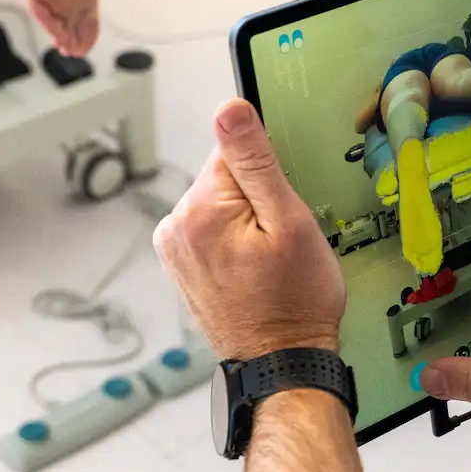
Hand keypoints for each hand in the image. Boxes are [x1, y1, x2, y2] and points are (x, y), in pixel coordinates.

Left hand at [155, 98, 346, 360]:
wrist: (282, 362)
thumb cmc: (296, 303)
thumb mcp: (289, 222)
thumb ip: (255, 161)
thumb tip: (229, 109)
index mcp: (198, 210)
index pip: (235, 150)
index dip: (270, 176)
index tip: (282, 209)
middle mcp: (175, 227)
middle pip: (225, 178)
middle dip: (258, 200)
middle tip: (281, 242)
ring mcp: (175, 251)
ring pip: (220, 205)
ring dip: (247, 224)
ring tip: (269, 262)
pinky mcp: (182, 267)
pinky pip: (212, 231)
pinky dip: (235, 243)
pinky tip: (255, 271)